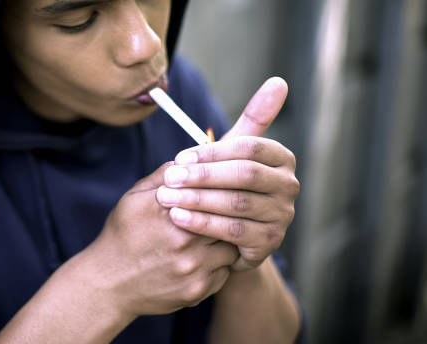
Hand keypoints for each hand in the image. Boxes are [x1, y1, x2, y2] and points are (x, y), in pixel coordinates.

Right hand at [83, 162, 238, 316]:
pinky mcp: (197, 290)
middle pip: (229, 218)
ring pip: (232, 247)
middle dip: (230, 215)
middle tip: (231, 211)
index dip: (224, 188)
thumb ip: (163, 177)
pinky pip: (225, 272)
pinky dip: (220, 265)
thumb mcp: (133, 199)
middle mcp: (183, 238)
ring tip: (217, 236)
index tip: (226, 188)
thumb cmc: (122, 236)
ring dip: (228, 241)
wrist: (108, 284)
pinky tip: (207, 259)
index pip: (214, 191)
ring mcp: (192, 267)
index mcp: (168, 209)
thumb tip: (191, 159)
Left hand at [156, 77, 298, 270]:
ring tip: (166, 198)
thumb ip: (253, 119)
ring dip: (198, 199)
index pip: (248, 148)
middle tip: (168, 178)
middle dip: (202, 176)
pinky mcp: (270, 243)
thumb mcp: (233, 154)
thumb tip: (279, 81)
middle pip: (244, 175)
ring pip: (237, 203)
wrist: (226, 234)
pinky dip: (203, 224)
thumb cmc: (225, 185)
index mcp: (281, 158)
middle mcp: (288, 186)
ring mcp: (282, 216)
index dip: (212, 153)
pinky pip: (233, 232)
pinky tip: (178, 218)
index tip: (179, 157)